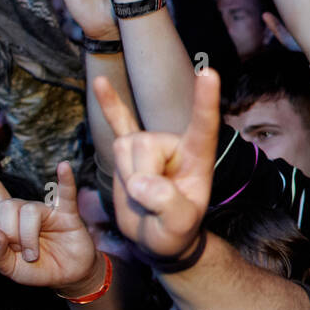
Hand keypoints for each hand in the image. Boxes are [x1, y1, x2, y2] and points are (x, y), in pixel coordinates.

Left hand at [0, 160, 101, 293]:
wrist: (67, 277)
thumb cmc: (37, 269)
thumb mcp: (9, 269)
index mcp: (8, 221)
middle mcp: (25, 211)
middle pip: (7, 205)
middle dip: (9, 232)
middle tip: (20, 253)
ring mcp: (46, 210)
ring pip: (28, 210)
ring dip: (28, 238)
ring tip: (33, 255)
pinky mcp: (67, 214)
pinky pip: (65, 194)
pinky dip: (65, 181)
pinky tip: (64, 167)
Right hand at [93, 70, 220, 258]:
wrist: (157, 236)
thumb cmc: (174, 231)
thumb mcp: (179, 227)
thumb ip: (168, 205)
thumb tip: (141, 181)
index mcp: (197, 156)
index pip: (203, 126)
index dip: (205, 101)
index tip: (209, 73)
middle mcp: (174, 143)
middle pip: (144, 145)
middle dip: (140, 179)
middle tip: (152, 203)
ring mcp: (150, 144)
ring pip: (123, 146)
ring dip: (126, 175)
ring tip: (141, 194)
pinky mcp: (129, 149)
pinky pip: (118, 122)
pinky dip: (108, 104)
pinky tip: (100, 84)